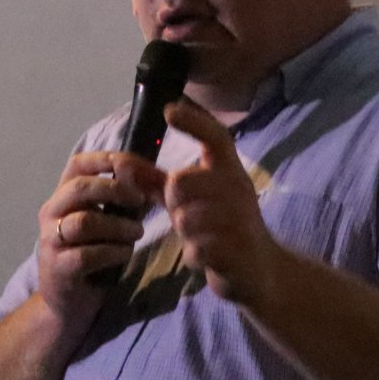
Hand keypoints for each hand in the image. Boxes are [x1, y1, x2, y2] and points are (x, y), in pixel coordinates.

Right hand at [35, 151, 165, 332]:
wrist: (68, 304)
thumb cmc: (92, 258)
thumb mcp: (106, 224)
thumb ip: (122, 202)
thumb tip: (151, 178)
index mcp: (62, 197)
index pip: (76, 165)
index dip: (103, 158)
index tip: (130, 163)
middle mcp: (51, 214)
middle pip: (80, 188)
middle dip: (116, 189)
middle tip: (141, 199)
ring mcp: (50, 241)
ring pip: (85, 222)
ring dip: (119, 225)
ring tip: (137, 233)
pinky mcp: (58, 268)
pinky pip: (88, 254)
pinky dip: (113, 252)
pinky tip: (124, 254)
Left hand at [163, 101, 283, 305]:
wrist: (259, 269)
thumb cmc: (220, 226)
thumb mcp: (190, 200)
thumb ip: (155, 181)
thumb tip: (119, 161)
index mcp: (230, 170)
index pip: (216, 137)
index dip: (194, 122)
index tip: (168, 110)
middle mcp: (239, 188)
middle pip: (181, 182)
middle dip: (174, 202)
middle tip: (186, 213)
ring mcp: (242, 219)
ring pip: (186, 218)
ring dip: (186, 233)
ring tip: (202, 236)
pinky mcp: (239, 249)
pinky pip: (197, 249)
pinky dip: (195, 256)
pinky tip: (208, 256)